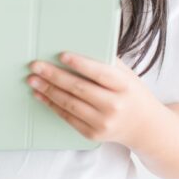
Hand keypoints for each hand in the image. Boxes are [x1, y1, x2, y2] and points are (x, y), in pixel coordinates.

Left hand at [25, 51, 166, 149]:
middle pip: (79, 89)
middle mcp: (114, 106)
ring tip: (33, 80)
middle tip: (36, 66)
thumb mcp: (127, 75)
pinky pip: (68, 118)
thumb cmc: (132, 93)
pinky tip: (41, 95)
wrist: (145, 128)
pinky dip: (52, 105)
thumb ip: (107, 61)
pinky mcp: (93, 134)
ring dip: (48, 91)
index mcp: (124, 86)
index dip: (81, 64)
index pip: (100, 73)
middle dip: (54, 76)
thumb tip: (79, 44)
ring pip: (70, 104)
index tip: (62, 55)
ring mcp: (103, 123)